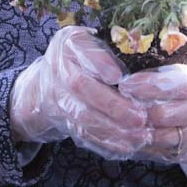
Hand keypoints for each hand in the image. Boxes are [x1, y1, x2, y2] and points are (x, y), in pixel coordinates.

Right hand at [10, 26, 150, 159]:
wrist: (46, 84)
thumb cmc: (76, 55)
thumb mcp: (84, 39)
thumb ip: (100, 49)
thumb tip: (120, 72)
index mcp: (66, 49)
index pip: (80, 50)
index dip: (99, 65)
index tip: (119, 77)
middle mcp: (58, 76)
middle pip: (82, 92)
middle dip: (112, 107)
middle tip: (140, 117)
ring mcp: (60, 104)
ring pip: (84, 120)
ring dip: (113, 130)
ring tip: (140, 135)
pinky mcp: (67, 124)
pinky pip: (86, 137)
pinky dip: (107, 144)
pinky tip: (128, 147)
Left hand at [119, 64, 186, 186]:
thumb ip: (173, 71)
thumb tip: (131, 57)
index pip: (176, 85)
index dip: (148, 84)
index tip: (125, 82)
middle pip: (160, 114)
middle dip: (132, 108)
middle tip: (108, 100)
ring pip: (153, 137)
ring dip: (128, 128)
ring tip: (108, 117)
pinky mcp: (180, 155)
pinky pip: (150, 152)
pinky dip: (132, 143)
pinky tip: (115, 134)